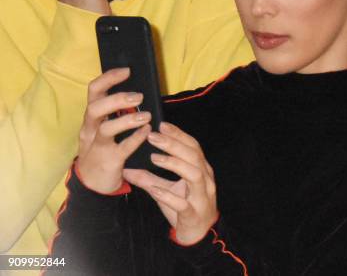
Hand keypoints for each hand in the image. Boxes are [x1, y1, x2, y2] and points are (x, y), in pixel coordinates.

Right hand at [77, 68, 151, 192]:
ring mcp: (98, 146)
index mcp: (91, 118)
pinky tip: (147, 132)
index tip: (127, 70)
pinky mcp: (109, 161)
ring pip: (106, 129)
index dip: (109, 78)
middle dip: (116, 99)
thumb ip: (115, 112)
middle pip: (95, 108)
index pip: (94, 91)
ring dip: (127, 120)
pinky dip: (136, 139)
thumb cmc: (103, 150)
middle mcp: (91, 130)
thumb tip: (137, 93)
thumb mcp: (104, 129)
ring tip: (146, 116)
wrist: (93, 185)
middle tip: (138, 97)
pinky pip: (122, 148)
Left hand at [122, 122, 217, 244]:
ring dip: (174, 164)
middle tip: (153, 136)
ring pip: (194, 174)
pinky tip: (155, 189)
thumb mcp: (165, 191)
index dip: (178, 134)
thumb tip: (127, 169)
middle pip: (193, 156)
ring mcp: (201, 197)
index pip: (193, 146)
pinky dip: (168, 195)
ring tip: (154, 158)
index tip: (161, 124)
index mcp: (201, 170)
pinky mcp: (193, 214)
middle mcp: (205, 180)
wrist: (198, 236)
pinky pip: (183, 203)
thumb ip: (149, 179)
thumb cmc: (184, 209)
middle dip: (173, 144)